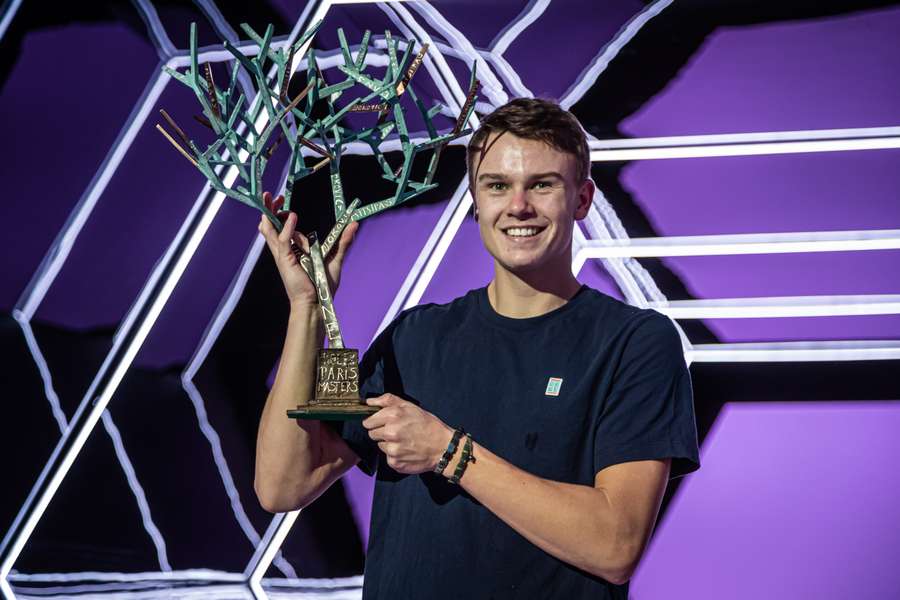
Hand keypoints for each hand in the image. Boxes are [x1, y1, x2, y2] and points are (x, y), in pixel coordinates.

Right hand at [258, 191, 357, 307]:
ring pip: (271, 230)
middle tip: (269, 196)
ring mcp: (283, 255)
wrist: (318, 302)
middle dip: (269, 210)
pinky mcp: (286, 260)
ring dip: (271, 213)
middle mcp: (284, 251)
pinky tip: (293, 217)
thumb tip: (354, 224)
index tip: (283, 202)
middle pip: (270, 226)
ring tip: (273, 199)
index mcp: (292, 251)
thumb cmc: (323, 284)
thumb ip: (343, 241)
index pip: (280, 228)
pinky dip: (288, 228)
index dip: (279, 214)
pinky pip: (284, 240)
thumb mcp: (335, 258)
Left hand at [362, 394, 453, 474]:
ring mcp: (392, 449)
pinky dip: (395, 455)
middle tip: (397, 432)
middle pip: (372, 434)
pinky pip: (388, 458)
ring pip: (380, 446)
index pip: (368, 422)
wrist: (443, 447)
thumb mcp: (410, 406)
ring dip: (389, 444)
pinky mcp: (394, 462)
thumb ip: (387, 400)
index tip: (382, 423)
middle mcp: (390, 432)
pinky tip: (407, 451)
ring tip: (404, 441)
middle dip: (381, 433)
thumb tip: (369, 402)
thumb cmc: (428, 425)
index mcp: (392, 415)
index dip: (375, 422)